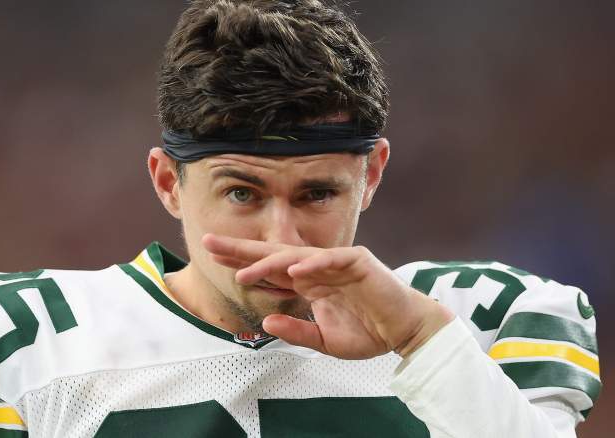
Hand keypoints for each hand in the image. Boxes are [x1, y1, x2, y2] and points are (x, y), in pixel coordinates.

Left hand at [202, 234, 453, 358]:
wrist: (405, 331)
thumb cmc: (369, 332)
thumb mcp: (324, 342)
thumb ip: (296, 332)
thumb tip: (265, 322)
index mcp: (308, 282)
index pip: (269, 270)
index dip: (243, 263)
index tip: (213, 259)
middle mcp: (317, 268)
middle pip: (273, 254)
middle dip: (241, 249)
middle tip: (209, 241)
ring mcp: (336, 262)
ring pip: (297, 256)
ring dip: (269, 263)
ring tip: (243, 270)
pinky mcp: (358, 262)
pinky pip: (332, 260)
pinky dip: (314, 264)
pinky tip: (294, 270)